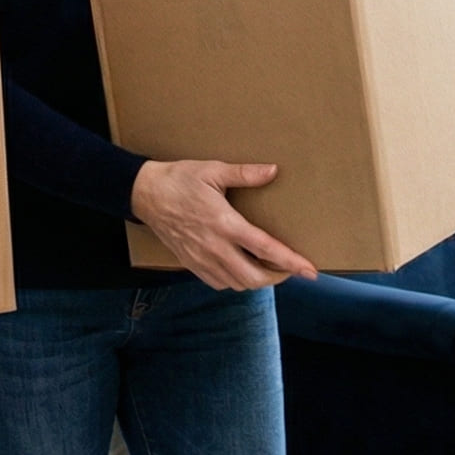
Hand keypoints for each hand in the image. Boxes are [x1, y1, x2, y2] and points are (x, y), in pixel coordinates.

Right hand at [130, 160, 320, 289]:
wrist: (145, 194)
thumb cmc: (179, 179)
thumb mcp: (213, 170)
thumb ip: (245, 173)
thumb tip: (273, 171)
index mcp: (224, 223)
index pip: (265, 249)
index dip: (291, 262)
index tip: (310, 270)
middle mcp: (214, 247)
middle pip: (254, 277)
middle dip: (278, 277)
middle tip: (290, 268)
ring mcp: (202, 259)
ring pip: (237, 284)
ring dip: (257, 280)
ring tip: (268, 268)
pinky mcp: (191, 264)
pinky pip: (219, 283)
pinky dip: (235, 281)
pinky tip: (241, 268)